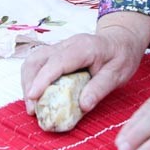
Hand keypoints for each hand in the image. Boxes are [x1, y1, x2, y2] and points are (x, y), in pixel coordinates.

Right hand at [21, 10, 149, 115]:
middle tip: (32, 109)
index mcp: (83, 47)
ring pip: (34, 60)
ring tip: (31, 105)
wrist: (122, 40)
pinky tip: (36, 95)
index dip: (42, 79)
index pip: (57, 62)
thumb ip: (100, 88)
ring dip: (27, 82)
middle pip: (38, 59)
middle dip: (29, 84)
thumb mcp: (118, 74)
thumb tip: (83, 106)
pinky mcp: (56, 53)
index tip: (33, 97)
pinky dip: (32, 79)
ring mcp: (60, 47)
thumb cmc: (121, 56)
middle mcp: (67, 44)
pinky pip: (38, 63)